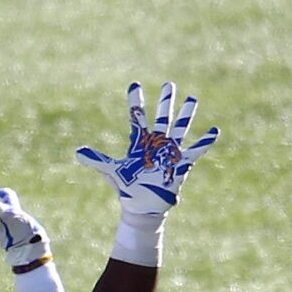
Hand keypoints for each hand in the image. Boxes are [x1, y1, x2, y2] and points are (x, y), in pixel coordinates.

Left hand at [75, 80, 219, 212]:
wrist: (143, 207)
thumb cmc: (128, 189)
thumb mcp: (111, 172)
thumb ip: (97, 160)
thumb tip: (77, 152)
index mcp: (139, 143)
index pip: (137, 117)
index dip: (135, 102)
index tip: (135, 85)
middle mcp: (156, 143)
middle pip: (162, 117)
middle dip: (165, 102)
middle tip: (168, 84)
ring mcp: (169, 152)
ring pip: (179, 128)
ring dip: (185, 114)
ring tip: (192, 98)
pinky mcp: (180, 163)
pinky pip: (196, 150)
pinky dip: (205, 142)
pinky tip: (214, 131)